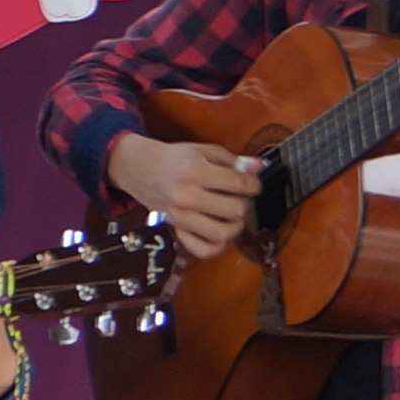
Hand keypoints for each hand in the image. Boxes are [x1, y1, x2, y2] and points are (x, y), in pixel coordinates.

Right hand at [106, 130, 262, 260]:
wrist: (140, 169)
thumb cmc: (173, 159)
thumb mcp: (204, 150)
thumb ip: (233, 160)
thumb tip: (258, 167)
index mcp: (193, 171)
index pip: (239, 184)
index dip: (253, 184)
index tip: (251, 183)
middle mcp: (185, 196)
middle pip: (234, 210)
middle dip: (244, 203)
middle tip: (239, 197)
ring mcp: (179, 216)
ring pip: (221, 233)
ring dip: (234, 226)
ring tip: (232, 216)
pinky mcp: (175, 229)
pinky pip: (201, 249)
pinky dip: (216, 246)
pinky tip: (219, 234)